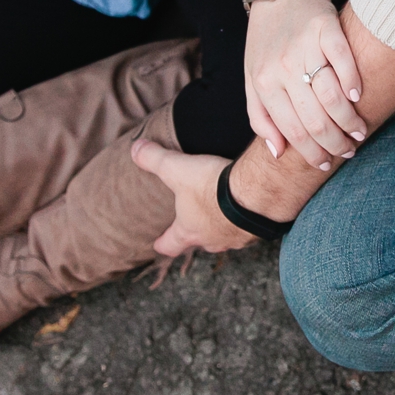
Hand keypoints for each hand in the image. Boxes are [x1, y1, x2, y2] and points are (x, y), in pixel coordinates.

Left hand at [131, 140, 260, 256]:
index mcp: (189, 230)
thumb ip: (154, 159)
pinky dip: (247, 220)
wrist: (256, 193)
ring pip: (227, 238)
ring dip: (224, 227)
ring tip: (226, 214)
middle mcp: (213, 240)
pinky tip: (250, 208)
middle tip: (195, 226)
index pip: (171, 244)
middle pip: (201, 243)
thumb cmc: (211, 186)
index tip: (157, 245)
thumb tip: (135, 149)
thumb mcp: (175, 169)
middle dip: (197, 234)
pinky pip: (250, 228)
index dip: (163, 243)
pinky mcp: (259, 230)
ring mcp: (238, 238)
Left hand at [244, 0, 366, 170]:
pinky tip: (358, 95)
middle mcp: (283, 68)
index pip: (294, 130)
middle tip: (348, 150)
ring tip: (359, 131)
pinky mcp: (325, 28)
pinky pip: (343, 59)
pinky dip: (353, 80)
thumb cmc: (266, 42)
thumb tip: (278, 153)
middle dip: (335, 143)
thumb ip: (260, 117)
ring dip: (349, 119)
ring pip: (332, 96)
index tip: (326, 163)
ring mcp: (305, 48)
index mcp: (265, 84)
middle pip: (315, 119)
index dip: (313, 153)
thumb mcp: (252, 79)